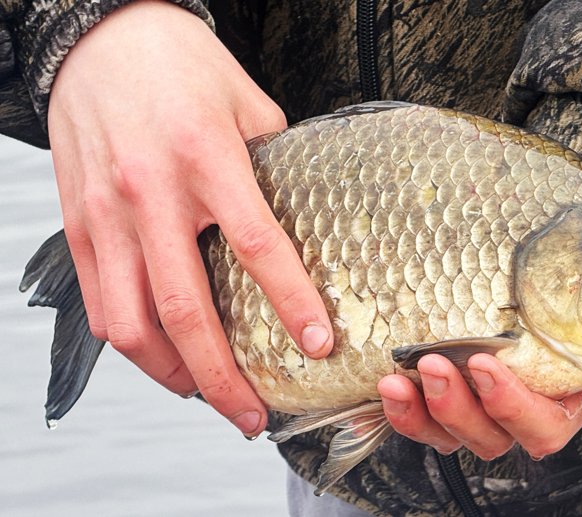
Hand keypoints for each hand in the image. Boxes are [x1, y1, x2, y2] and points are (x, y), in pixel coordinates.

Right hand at [48, 0, 332, 437]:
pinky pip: (99, 301)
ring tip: (207, 394)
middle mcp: (151, 193)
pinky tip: (162, 355)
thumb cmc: (177, 63)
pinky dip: (133, 342)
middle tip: (254, 413)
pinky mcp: (78, 224)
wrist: (99, 38)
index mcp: (206, 157)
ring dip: (172, 373)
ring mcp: (106, 214)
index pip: (257, 246)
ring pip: (132, 323)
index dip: (292, 302)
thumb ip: (276, 163)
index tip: (318, 342)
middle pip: (188, 311)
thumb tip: (301, 216)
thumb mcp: (246, 100)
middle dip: (224, 378)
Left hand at [377, 164, 581, 458]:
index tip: (485, 362)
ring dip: (420, 411)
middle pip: (488, 435)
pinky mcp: (451, 365)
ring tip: (397, 375)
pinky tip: (387, 377)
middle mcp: (523, 397)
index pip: (542, 426)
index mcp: (568, 393)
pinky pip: (422, 405)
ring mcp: (483, 387)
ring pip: (449, 428)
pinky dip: (402, 403)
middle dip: (456, 408)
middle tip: (432, 363)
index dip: (511, 405)